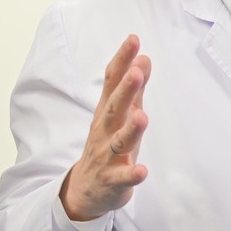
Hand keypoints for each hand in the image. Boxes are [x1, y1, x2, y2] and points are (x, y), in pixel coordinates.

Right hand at [60, 35, 150, 221]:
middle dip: (125, 90)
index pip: (112, 82)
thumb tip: (144, 58)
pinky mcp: (113, 181)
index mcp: (107, 113)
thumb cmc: (107, 146)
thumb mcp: (119, 115)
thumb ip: (133, 89)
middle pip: (114, 108)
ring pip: (119, 142)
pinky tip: (142, 171)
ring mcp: (107, 157)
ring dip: (130, 130)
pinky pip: (123, 178)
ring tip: (142, 116)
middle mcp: (105, 131)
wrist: (86, 190)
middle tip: (137, 72)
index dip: (122, 61)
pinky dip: (132, 175)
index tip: (133, 39)